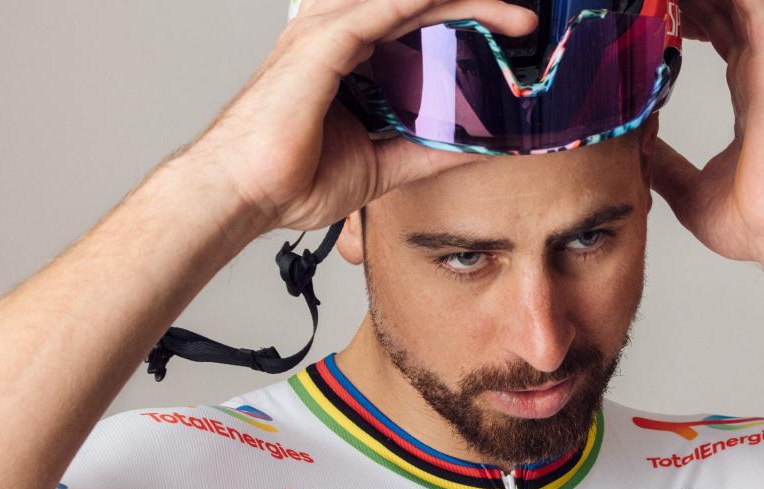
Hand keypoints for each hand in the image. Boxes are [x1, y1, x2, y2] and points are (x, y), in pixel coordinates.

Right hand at [177, 0, 536, 232]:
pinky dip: (419, 3)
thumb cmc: (288, 178)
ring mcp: (326, 37)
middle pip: (417, 8)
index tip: (510, 40)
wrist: (242, 195)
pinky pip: (379, 10)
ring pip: (404, 1)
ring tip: (506, 12)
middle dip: (473, 9)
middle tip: (522, 22)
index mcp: (349, 63)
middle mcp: (338, 40)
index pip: (418, 30)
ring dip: (457, 2)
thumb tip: (474, 149)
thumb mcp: (381, 164)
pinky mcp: (319, 46)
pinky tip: (456, 3)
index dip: (465, 28)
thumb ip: (426, 151)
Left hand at [648, 0, 763, 263]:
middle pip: (729, 22)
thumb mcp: (685, 188)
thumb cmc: (752, 223)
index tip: (666, 20)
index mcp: (747, 107)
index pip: (723, 49)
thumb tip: (638, 147)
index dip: (696, 27)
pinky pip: (757, 17)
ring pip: (740, 11)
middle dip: (699, 4)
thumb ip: (663, 162)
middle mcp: (760, 85)